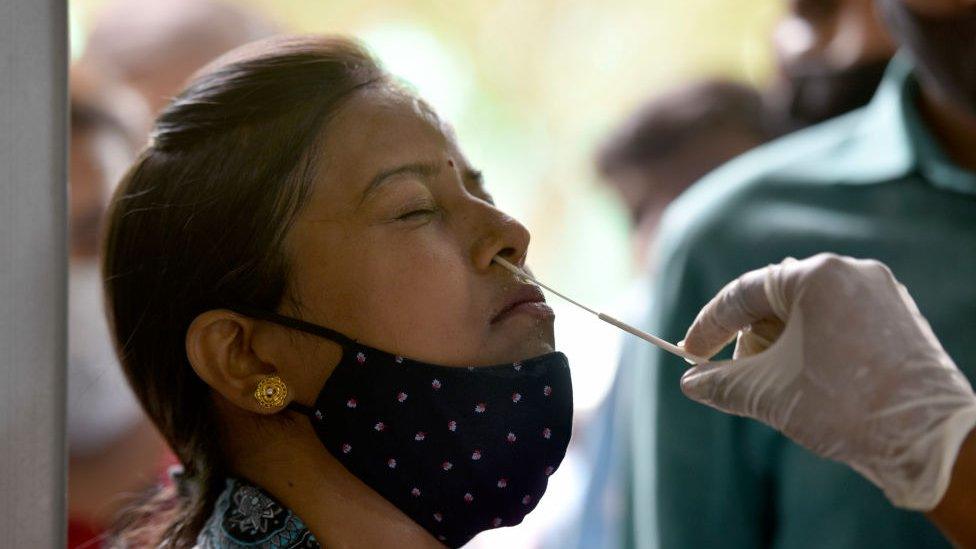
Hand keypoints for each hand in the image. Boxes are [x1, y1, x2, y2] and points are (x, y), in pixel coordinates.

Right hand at [679, 253, 975, 510]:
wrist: (929, 440)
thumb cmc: (845, 406)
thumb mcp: (767, 393)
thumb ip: (719, 382)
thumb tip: (690, 384)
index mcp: (815, 276)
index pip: (743, 294)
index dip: (709, 327)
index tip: (690, 355)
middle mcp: (850, 272)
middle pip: (775, 302)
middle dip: (751, 342)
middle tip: (740, 379)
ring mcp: (879, 292)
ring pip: (808, 313)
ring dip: (782, 347)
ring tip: (782, 388)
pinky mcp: (898, 317)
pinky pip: (838, 322)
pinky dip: (813, 348)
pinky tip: (811, 383)